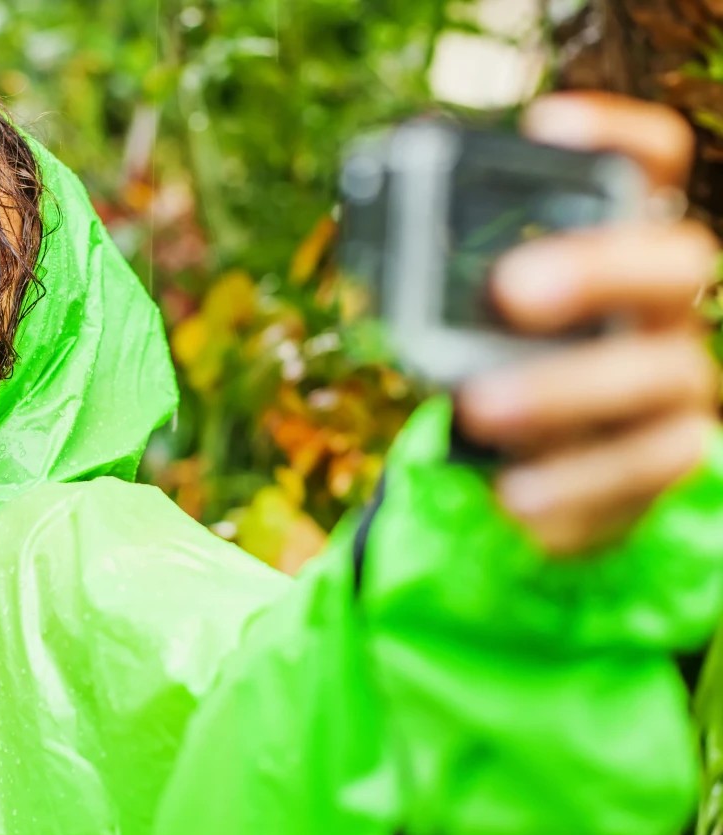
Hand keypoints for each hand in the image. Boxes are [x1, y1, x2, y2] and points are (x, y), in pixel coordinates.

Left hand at [455, 92, 719, 555]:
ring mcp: (675, 381)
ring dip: (565, 388)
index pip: (651, 167)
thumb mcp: (472, 323)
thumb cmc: (503, 369)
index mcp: (622, 246)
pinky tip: (511, 494)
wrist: (542, 472)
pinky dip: (572, 482)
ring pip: (658, 374)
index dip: (613, 138)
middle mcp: (663, 306)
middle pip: (675, 262)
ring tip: (478, 405)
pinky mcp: (662, 456)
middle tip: (508, 290)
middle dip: (596, 269)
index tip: (544, 127)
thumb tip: (373, 260)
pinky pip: (641, 467)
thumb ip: (446, 286)